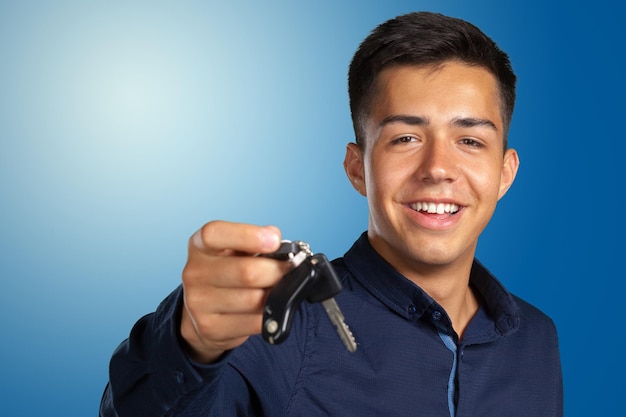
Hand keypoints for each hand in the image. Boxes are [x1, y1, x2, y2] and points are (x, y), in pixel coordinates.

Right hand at [180, 221, 289, 362]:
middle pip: (247, 272)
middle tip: (288, 270)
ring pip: (254, 300)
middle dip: (276, 271)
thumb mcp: (235, 249)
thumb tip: (278, 243)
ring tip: (276, 289)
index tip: (274, 240)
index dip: (248, 235)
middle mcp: (195, 273)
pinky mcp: (210, 328)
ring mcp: (199, 303)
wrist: (203, 311)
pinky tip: (268, 309)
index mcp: (200, 246)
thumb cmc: (228, 272)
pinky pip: (255, 323)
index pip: (215, 234)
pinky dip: (271, 316)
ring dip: (275, 295)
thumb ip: (255, 241)